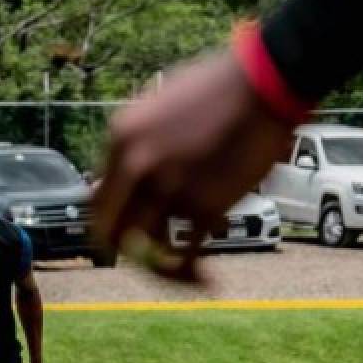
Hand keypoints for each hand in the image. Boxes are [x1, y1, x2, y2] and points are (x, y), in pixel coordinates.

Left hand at [94, 51, 293, 282]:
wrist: (265, 81)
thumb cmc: (218, 90)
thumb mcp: (158, 108)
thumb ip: (137, 145)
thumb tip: (122, 179)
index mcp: (122, 140)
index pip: (97, 204)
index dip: (110, 229)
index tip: (129, 240)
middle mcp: (137, 166)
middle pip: (111, 234)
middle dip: (128, 256)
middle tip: (148, 267)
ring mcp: (169, 186)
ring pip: (148, 250)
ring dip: (166, 271)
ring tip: (188, 275)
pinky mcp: (204, 204)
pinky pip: (186, 255)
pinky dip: (194, 275)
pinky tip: (208, 281)